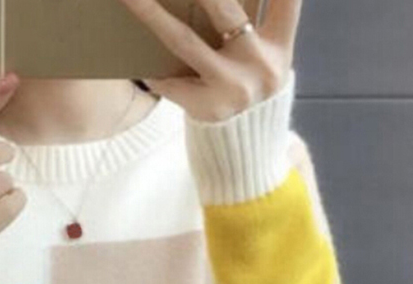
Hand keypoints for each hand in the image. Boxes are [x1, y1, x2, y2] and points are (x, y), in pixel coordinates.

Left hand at [116, 0, 301, 122]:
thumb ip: (258, 15)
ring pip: (185, 41)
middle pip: (225, 8)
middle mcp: (260, 63)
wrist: (246, 142)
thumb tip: (208, 4)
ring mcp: (232, 88)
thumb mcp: (268, 50)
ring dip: (151, 14)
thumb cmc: (250, 81)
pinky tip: (132, 60)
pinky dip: (151, 69)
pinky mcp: (206, 108)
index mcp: (280, 43)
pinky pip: (169, 80)